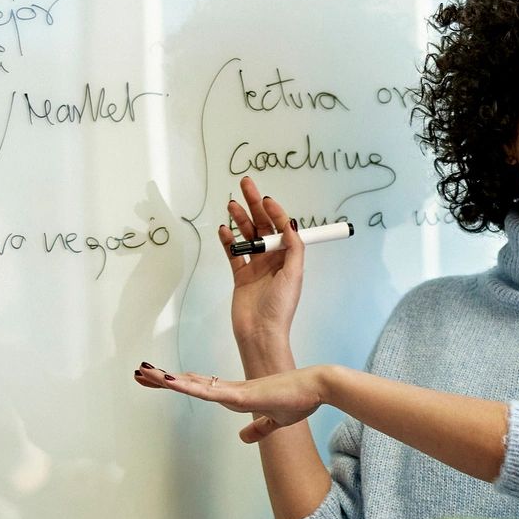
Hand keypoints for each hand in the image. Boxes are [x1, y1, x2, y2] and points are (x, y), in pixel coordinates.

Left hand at [133, 361, 331, 442]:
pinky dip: (189, 387)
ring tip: (144, 373)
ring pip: (193, 385)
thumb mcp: (276, 421)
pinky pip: (209, 392)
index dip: (178, 384)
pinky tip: (172, 382)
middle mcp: (229, 389)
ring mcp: (233, 390)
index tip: (159, 380)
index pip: (199, 388)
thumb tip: (243, 437)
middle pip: (189, 383)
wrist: (316, 388)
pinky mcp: (241, 395)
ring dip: (168, 379)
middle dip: (163, 379)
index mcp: (235, 395)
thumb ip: (259, 428)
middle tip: (139, 373)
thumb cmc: (299, 400)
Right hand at [220, 178, 304, 370]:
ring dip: (240, 219)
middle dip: (255, 206)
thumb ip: (293, 247)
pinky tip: (224, 229)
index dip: (275, 212)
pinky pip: (233, 253)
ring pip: (247, 236)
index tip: (266, 200)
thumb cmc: (279, 308)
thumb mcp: (294, 274)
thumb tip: (290, 223)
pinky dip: (229, 240)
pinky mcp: (240, 275)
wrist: (259, 332)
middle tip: (246, 185)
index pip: (282, 228)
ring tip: (232, 204)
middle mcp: (273, 260)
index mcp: (289, 258)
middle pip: (263, 226)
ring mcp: (256, 267)